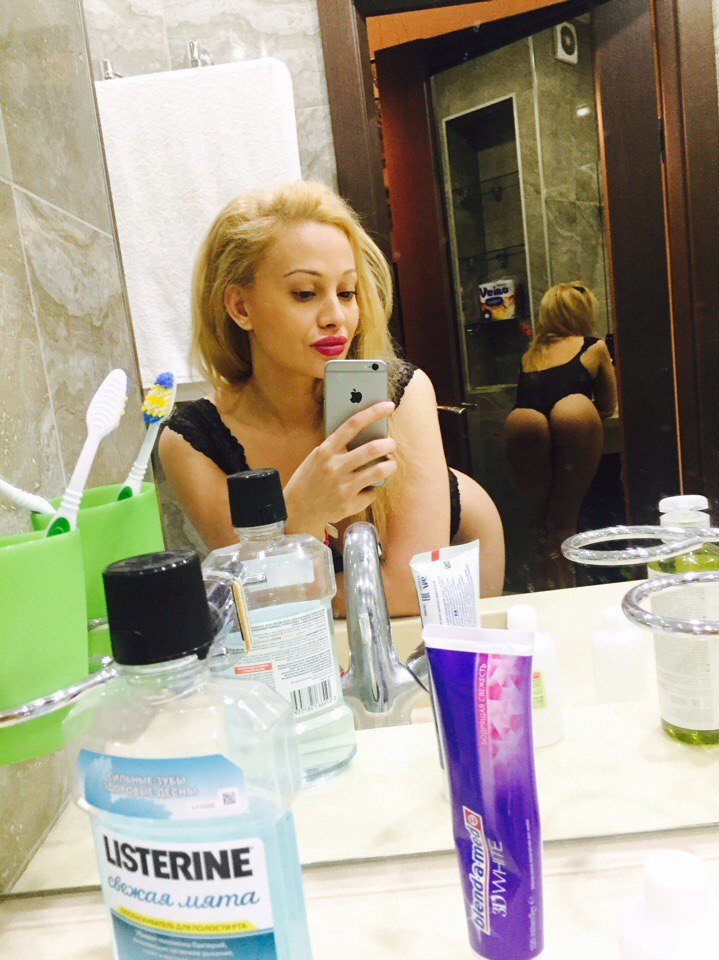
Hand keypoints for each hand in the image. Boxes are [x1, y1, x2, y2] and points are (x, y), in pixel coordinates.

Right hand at [283, 401, 396, 536]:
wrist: (297, 511)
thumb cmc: (310, 479)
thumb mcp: (317, 458)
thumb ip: (337, 447)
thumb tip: (367, 434)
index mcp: (325, 450)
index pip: (353, 424)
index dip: (373, 412)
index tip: (389, 405)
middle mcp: (334, 467)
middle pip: (372, 448)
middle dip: (389, 444)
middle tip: (392, 444)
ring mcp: (343, 486)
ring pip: (379, 471)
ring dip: (390, 465)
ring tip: (390, 463)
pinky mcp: (349, 503)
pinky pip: (372, 492)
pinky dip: (373, 488)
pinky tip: (366, 488)